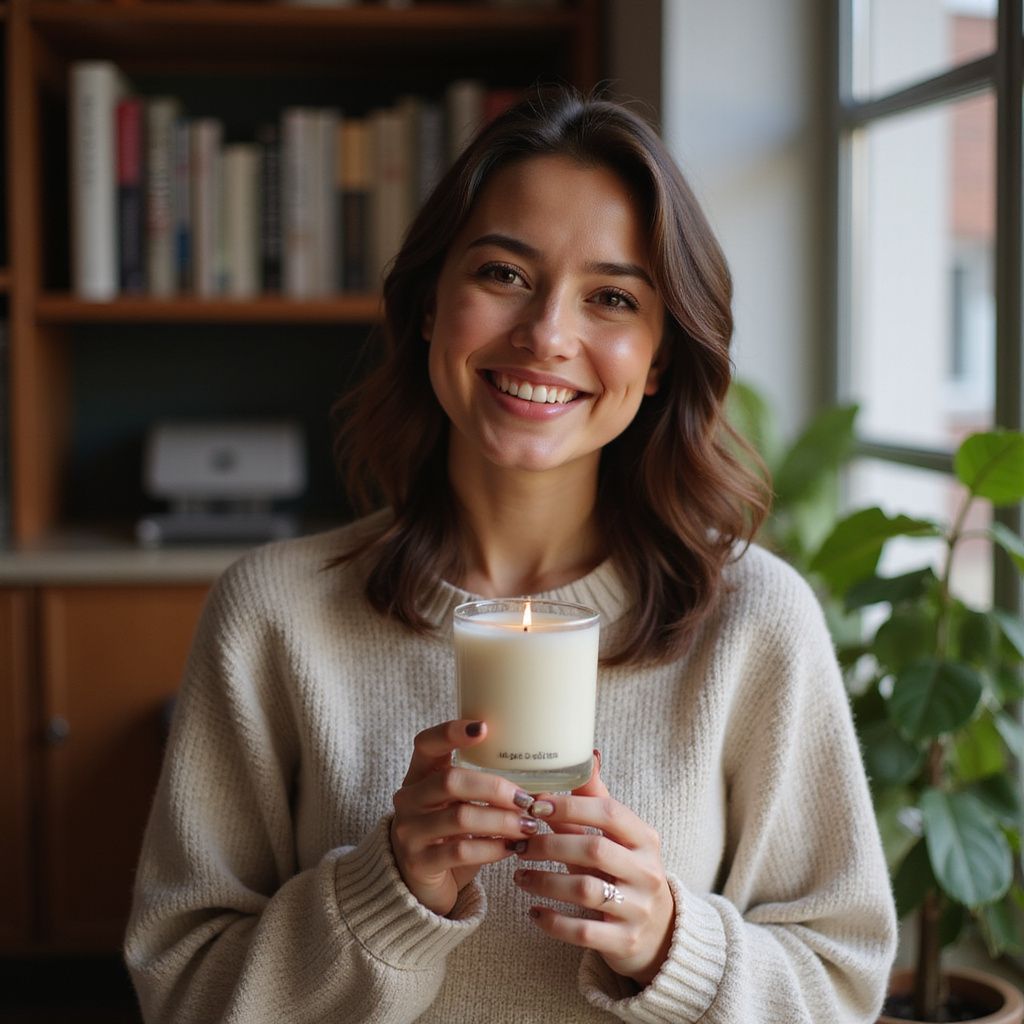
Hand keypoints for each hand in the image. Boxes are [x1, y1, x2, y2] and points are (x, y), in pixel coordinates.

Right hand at [390, 719, 537, 915]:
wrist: (418, 880)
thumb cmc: (448, 833)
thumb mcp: (459, 805)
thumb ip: (485, 790)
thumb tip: (541, 787)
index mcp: (419, 775)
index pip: (426, 744)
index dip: (451, 732)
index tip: (484, 727)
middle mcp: (409, 799)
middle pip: (451, 781)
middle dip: (495, 788)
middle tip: (526, 800)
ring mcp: (410, 831)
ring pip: (460, 816)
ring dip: (502, 820)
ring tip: (528, 825)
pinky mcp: (420, 862)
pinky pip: (462, 851)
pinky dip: (493, 847)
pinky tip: (512, 848)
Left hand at [512, 753, 674, 985]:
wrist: (660, 934)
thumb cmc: (627, 872)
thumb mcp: (619, 837)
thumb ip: (597, 800)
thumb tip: (585, 756)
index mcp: (645, 839)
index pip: (609, 813)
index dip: (569, 806)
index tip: (534, 806)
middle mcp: (647, 872)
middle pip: (593, 849)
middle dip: (550, 844)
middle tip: (520, 844)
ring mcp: (637, 908)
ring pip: (584, 891)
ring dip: (544, 881)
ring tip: (518, 875)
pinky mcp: (624, 941)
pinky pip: (582, 931)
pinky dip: (553, 921)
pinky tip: (533, 912)